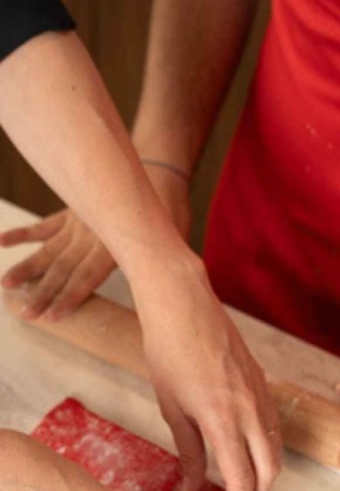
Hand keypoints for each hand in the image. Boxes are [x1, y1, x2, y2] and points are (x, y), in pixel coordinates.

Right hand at [0, 165, 189, 320]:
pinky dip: (23, 234)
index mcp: (117, 246)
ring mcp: (79, 222)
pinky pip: (44, 225)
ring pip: (49, 249)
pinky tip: (2, 242)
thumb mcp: (172, 246)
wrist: (161, 174)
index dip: (68, 298)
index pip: (87, 277)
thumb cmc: (172, 217)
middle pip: (63, 268)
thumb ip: (156, 270)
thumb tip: (160, 300)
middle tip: (25, 313)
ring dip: (27, 268)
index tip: (51, 316)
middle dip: (42, 292)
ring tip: (6, 285)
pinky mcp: (72, 211)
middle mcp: (93, 235)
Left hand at [133, 259, 281, 490]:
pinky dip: (266, 447)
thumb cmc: (168, 352)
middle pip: (269, 467)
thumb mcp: (171, 407)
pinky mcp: (262, 383)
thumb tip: (191, 488)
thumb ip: (188, 451)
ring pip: (276, 447)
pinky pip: (272, 425)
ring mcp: (261, 394)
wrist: (185, 304)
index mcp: (223, 419)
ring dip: (265, 473)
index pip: (240, 478)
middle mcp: (250, 409)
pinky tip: (249, 451)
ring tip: (244, 487)